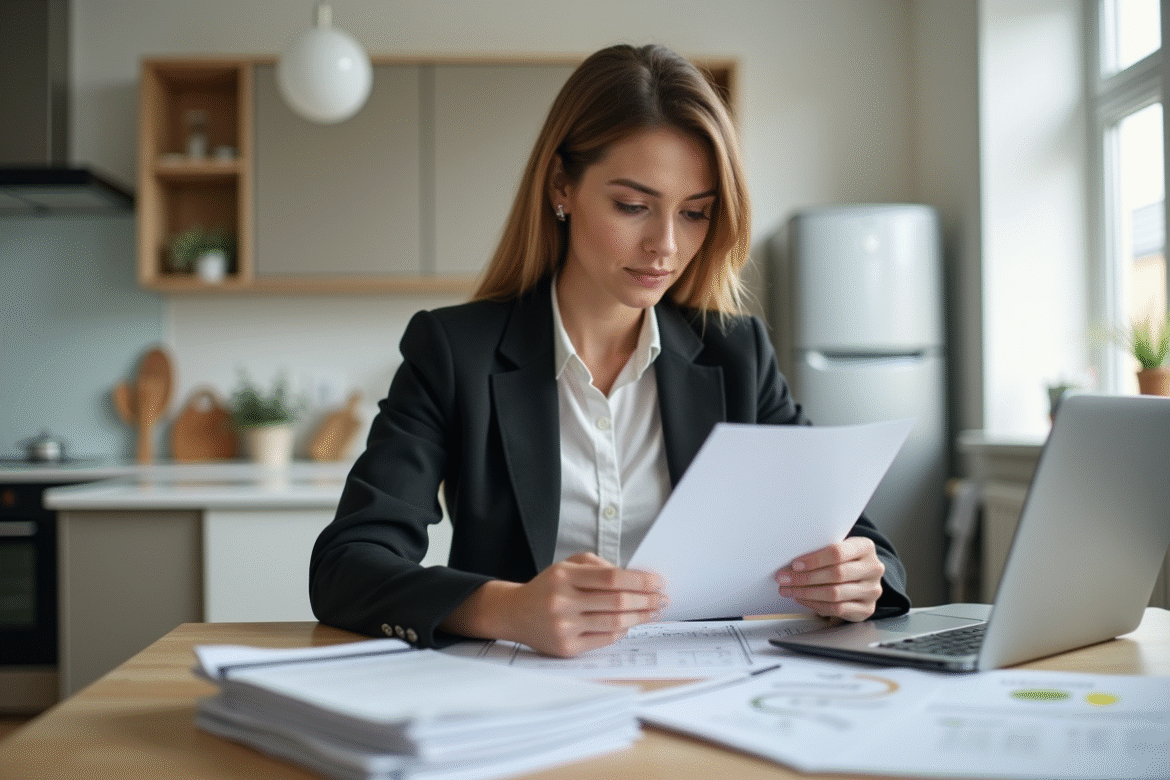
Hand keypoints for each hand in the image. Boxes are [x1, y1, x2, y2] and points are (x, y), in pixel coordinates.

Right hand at [443, 553, 667, 656]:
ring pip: (615, 622)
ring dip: (641, 617)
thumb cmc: (548, 587)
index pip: (612, 578)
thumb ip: (599, 566)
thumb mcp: (567, 565)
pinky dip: (622, 630)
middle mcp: (562, 601)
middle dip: (647, 600)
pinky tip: (631, 623)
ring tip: (654, 612)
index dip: (640, 580)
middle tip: (662, 599)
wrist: (515, 613)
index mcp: (564, 576)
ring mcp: (564, 627)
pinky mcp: (567, 647)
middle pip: (617, 601)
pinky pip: (605, 639)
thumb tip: (635, 578)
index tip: (658, 582)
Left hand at [774, 537, 884, 621]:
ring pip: (834, 593)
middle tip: (784, 579)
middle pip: (836, 574)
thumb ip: (822, 551)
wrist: (864, 576)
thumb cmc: (845, 560)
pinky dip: (815, 604)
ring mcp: (872, 590)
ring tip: (789, 590)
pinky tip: (803, 599)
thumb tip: (791, 563)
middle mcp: (873, 568)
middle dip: (805, 578)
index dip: (814, 560)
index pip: (838, 552)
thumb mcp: (839, 548)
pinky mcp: (867, 609)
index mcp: (865, 547)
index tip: (795, 565)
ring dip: (806, 593)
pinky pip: (837, 608)